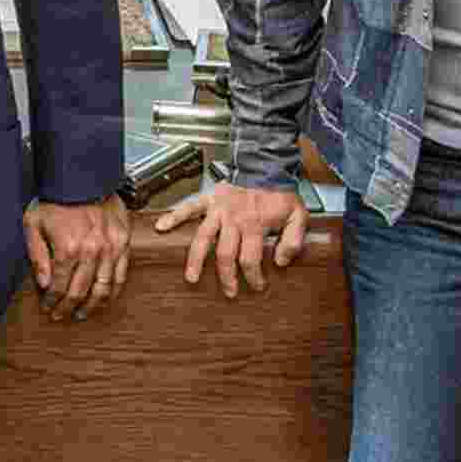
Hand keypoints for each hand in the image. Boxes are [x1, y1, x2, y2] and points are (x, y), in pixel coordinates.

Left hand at [23, 194, 131, 320]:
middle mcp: (91, 251)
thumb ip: (37, 256)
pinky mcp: (124, 243)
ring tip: (82, 313)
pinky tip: (104, 298)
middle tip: (62, 316)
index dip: (52, 302)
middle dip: (68, 308)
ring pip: (102, 289)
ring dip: (92, 306)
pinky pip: (121, 275)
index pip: (59, 287)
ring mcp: (110, 248)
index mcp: (67, 247)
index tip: (48, 308)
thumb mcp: (34, 223)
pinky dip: (113, 291)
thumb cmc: (56, 198)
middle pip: (79, 292)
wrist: (83, 177)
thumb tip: (44, 285)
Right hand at [153, 181, 307, 297]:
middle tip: (230, 292)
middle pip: (225, 254)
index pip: (251, 258)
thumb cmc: (281, 197)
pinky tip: (162, 227)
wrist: (268, 169)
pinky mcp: (209, 199)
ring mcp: (218, 209)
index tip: (257, 286)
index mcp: (255, 223)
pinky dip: (174, 215)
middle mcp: (234, 218)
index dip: (254, 276)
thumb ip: (293, 240)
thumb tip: (280, 262)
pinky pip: (189, 207)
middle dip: (227, 276)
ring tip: (191, 277)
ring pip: (203, 237)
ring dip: (196, 259)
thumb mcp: (299, 216)